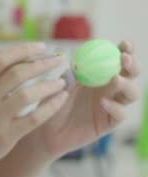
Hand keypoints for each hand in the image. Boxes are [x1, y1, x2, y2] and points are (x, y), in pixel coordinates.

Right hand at [0, 43, 68, 173]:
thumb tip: (29, 58)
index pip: (1, 59)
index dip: (24, 49)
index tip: (42, 47)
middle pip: (17, 73)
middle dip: (42, 64)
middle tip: (59, 60)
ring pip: (27, 94)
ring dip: (49, 85)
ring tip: (62, 82)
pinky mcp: (6, 135)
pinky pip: (34, 118)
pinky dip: (51, 106)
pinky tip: (61, 99)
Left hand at [30, 41, 141, 158]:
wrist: (45, 132)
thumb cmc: (51, 106)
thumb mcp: (58, 87)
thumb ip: (69, 74)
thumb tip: (77, 59)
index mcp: (99, 76)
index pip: (117, 61)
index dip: (125, 51)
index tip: (123, 44)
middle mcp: (109, 90)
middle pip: (131, 75)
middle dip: (132, 65)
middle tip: (124, 59)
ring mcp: (112, 106)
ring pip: (131, 94)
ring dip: (126, 85)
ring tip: (115, 80)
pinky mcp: (109, 123)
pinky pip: (120, 114)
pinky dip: (115, 107)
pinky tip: (103, 102)